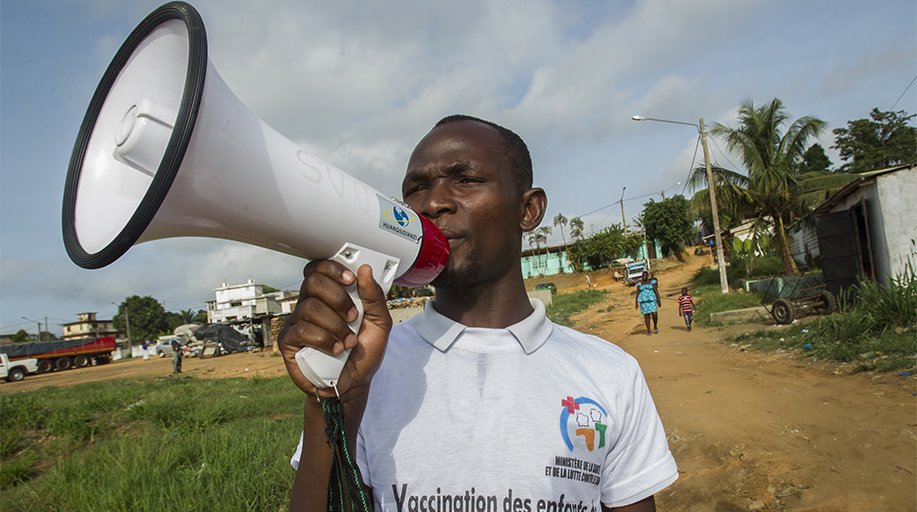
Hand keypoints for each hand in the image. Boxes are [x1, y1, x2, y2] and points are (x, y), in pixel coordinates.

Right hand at [279, 261, 391, 398]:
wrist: (353, 384)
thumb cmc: (363, 354)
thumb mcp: (380, 324)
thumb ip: (375, 298)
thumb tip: (365, 271)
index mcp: (329, 297)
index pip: (320, 270)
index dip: (332, 269)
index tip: (350, 280)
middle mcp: (310, 305)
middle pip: (313, 282)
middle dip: (337, 297)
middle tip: (353, 316)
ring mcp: (298, 322)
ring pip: (310, 308)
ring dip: (336, 325)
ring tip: (348, 341)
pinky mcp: (289, 341)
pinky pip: (302, 331)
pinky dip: (325, 340)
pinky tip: (335, 350)